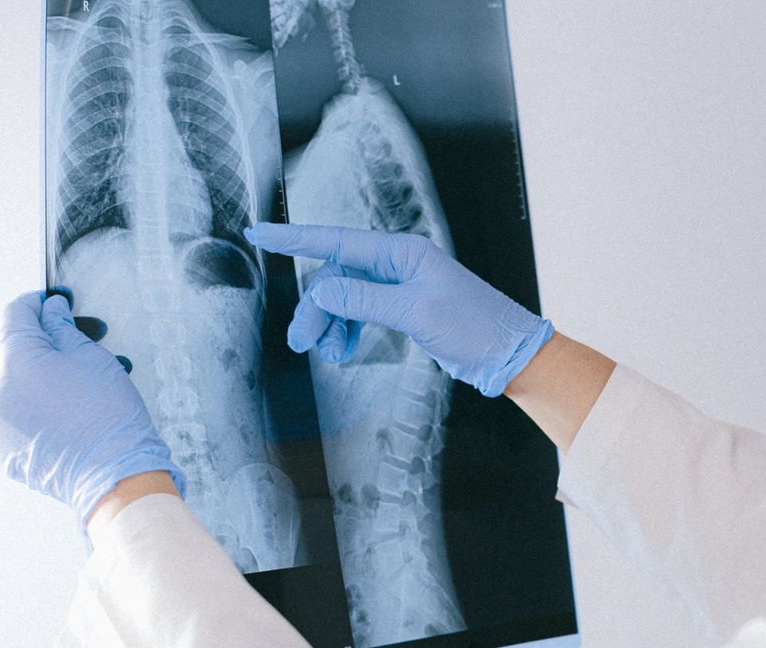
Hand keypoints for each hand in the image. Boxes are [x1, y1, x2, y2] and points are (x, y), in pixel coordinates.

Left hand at [0, 292, 185, 527]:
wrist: (114, 475)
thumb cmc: (108, 415)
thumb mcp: (92, 357)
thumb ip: (63, 328)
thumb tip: (50, 312)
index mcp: (14, 361)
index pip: (14, 315)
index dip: (38, 303)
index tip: (56, 302)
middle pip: (13, 350)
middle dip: (46, 341)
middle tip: (84, 339)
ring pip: (16, 385)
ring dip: (44, 375)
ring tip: (84, 381)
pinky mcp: (7, 452)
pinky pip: (17, 417)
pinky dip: (39, 407)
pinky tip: (72, 412)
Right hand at [244, 223, 554, 396]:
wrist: (506, 354)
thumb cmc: (474, 327)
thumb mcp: (416, 313)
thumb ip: (365, 300)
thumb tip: (322, 292)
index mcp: (401, 252)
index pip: (337, 241)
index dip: (294, 238)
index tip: (258, 233)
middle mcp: (397, 263)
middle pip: (335, 277)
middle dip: (315, 309)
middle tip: (302, 343)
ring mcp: (398, 285)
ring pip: (343, 298)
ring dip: (330, 324)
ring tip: (328, 353)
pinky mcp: (401, 308)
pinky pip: (358, 313)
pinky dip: (346, 331)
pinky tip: (344, 351)